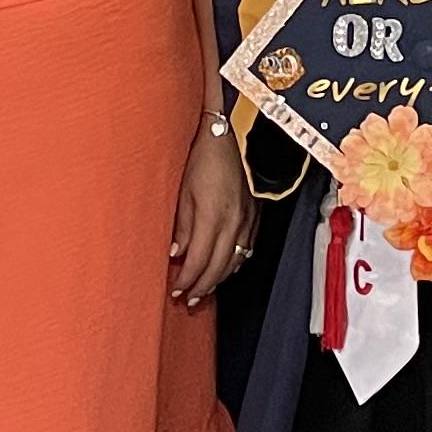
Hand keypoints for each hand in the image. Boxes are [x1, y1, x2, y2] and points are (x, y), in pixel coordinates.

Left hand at [170, 124, 252, 308]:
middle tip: (187, 300)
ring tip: (203, 292)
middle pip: (218, 268)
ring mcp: (249, 219)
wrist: (237, 130)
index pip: (199, 261)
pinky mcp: (257, 214)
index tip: (175, 290)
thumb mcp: (184, 187)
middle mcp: (234, 222)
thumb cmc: (205, 154)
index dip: (187, 280)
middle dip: (202, 287)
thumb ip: (183, 224)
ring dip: (218, 280)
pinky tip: (225, 268)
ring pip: (235, 262)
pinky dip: (234, 264)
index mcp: (213, 215)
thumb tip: (177, 253)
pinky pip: (246, 249)